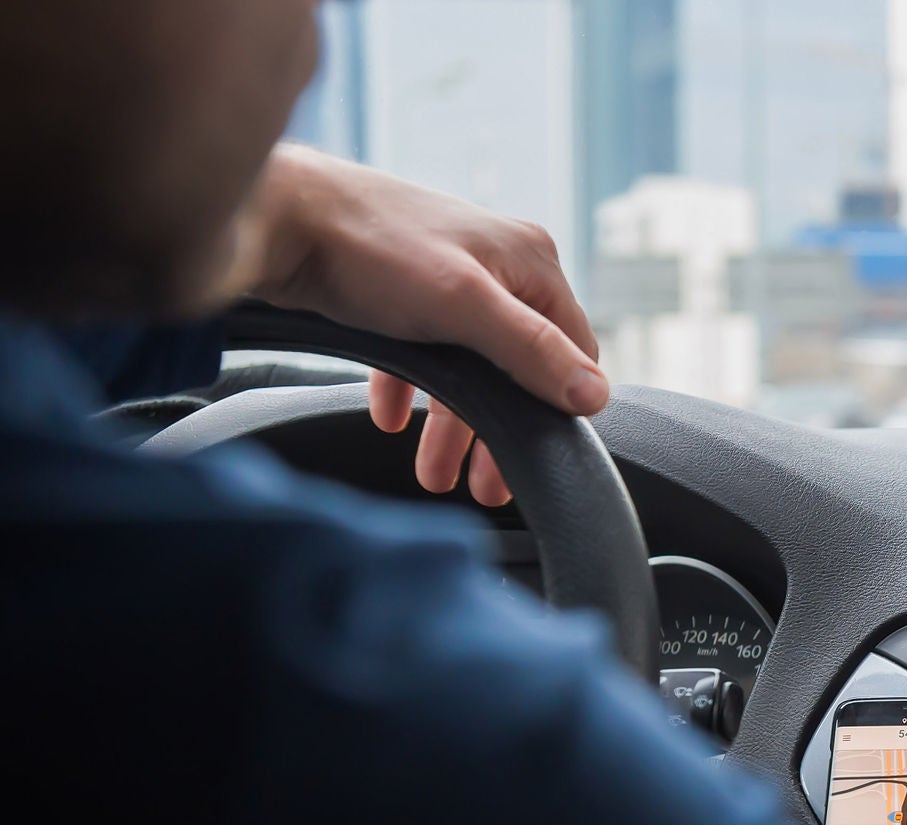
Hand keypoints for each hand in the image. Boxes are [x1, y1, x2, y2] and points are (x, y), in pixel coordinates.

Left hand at [238, 145, 607, 505]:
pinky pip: (424, 352)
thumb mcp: (463, 306)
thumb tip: (593, 397)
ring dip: (453, 424)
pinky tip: (392, 419)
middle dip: (500, 431)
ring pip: (470, 366)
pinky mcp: (403, 290)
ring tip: (435, 473)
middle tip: (486, 487)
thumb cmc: (369, 249)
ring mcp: (451, 276)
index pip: (573, 349)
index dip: (558, 408)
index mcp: (530, 260)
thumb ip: (531, 352)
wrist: (276, 218)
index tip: (538, 458)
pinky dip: (413, 391)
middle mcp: (499, 264)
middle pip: (519, 367)